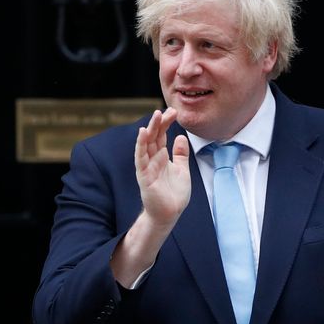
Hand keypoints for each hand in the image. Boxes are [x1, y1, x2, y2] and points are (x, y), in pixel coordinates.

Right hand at [134, 108, 190, 226]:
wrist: (169, 214)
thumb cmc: (174, 194)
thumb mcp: (182, 170)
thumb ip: (181, 154)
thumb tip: (181, 137)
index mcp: (162, 157)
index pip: (162, 136)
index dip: (167, 123)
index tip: (174, 111)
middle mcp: (153, 159)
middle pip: (154, 137)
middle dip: (160, 122)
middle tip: (166, 109)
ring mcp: (147, 167)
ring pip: (146, 144)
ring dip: (150, 129)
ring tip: (155, 116)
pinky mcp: (144, 176)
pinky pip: (141, 158)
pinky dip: (141, 145)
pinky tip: (143, 133)